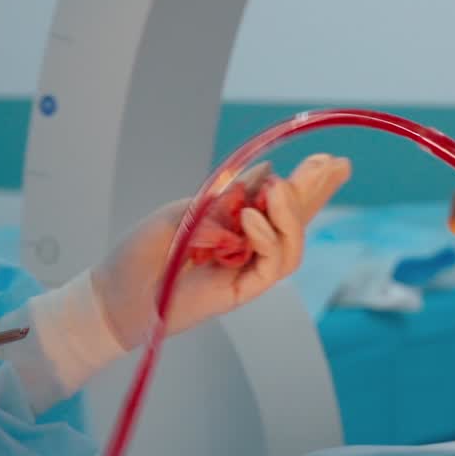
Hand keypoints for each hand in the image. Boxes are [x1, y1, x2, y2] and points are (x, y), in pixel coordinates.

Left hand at [92, 154, 350, 350]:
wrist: (115, 295)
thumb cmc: (140, 253)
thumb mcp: (182, 214)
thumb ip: (223, 199)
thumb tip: (265, 173)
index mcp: (231, 222)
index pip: (276, 201)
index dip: (304, 183)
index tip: (326, 160)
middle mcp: (245, 245)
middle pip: (295, 220)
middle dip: (318, 192)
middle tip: (339, 165)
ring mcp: (245, 270)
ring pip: (291, 245)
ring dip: (290, 213)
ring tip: (280, 189)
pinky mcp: (240, 292)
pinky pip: (270, 267)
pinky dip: (266, 239)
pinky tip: (253, 218)